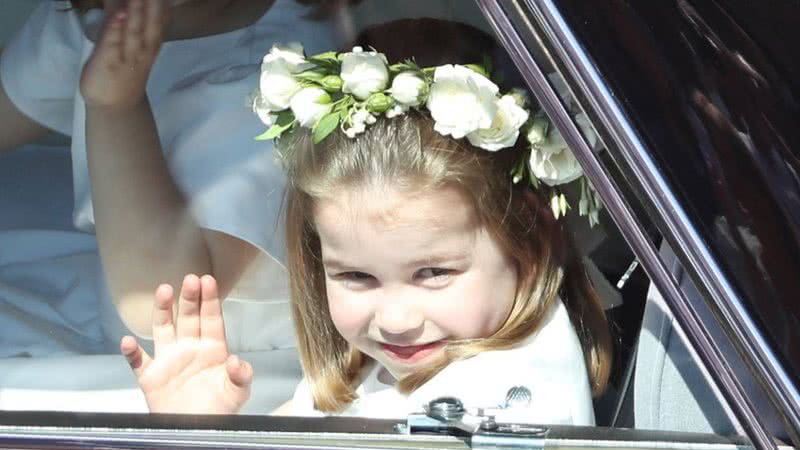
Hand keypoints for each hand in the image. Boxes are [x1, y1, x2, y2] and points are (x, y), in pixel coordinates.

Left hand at [80, 0, 167, 108]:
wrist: (116, 106)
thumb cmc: (121, 70)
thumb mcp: (126, 42)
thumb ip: (122, 18)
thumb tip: (124, 1)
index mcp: (149, 41)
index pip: (160, 16)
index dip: (161, 4)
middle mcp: (143, 47)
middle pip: (151, 21)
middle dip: (153, 4)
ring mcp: (127, 55)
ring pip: (135, 30)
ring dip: (138, 10)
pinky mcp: (108, 61)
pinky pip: (114, 43)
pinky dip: (117, 28)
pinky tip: (120, 13)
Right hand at [121, 274, 252, 413]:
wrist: (196, 432)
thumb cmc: (219, 410)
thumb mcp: (238, 392)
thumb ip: (241, 375)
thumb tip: (236, 360)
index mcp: (212, 349)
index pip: (211, 319)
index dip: (210, 299)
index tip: (208, 280)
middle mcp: (189, 348)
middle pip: (188, 317)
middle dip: (190, 298)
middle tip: (190, 279)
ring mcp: (169, 360)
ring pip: (163, 328)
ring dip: (163, 311)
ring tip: (163, 290)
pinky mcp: (150, 377)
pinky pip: (138, 361)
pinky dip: (131, 352)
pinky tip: (128, 341)